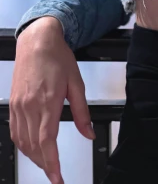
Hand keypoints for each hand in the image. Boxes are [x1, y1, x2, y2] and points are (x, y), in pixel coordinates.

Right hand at [10, 17, 95, 183]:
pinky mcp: (13, 104)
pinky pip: (15, 132)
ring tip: (47, 164)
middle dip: (46, 164)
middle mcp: (30, 106)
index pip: (47, 141)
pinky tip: (31, 149)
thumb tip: (89, 133)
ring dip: (34, 157)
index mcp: (48, 101)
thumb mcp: (77, 83)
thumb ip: (83, 111)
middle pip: (35, 146)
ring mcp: (19, 106)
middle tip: (56, 175)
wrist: (37, 41)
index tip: (57, 178)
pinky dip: (23, 145)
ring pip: (23, 142)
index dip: (52, 163)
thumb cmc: (58, 58)